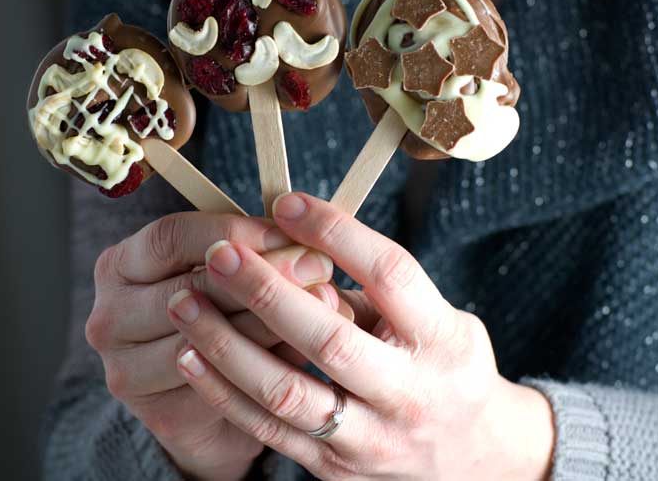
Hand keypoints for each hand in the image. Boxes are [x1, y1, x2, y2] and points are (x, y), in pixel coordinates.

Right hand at [86, 212, 339, 480]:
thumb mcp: (222, 271)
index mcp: (118, 266)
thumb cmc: (217, 314)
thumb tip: (310, 248)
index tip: (287, 233)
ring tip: (322, 305)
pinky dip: (266, 366)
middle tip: (318, 266)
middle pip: (187, 288)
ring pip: (204, 341)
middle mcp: (108, 317)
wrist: (202, 400)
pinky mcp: (158, 414)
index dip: (232, 233)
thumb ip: (252, 253)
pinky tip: (305, 350)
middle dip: (260, 275)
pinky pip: (219, 389)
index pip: (169, 237)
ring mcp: (126, 371)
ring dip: (269, 321)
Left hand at [167, 194, 554, 479]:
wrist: (472, 458)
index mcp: (443, 340)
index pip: (389, 275)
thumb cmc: (445, 365)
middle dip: (265, 291)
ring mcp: (369, 438)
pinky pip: (267, 430)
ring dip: (226, 344)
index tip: (286, 203)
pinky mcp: (333, 465)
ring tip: (185, 302)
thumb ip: (375, 293)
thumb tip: (298, 254)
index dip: (335, 233)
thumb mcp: (438, 319)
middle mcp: (409, 393)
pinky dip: (223, 390)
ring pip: (285, 392)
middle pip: (328, 338)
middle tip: (218, 253)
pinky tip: (190, 355)